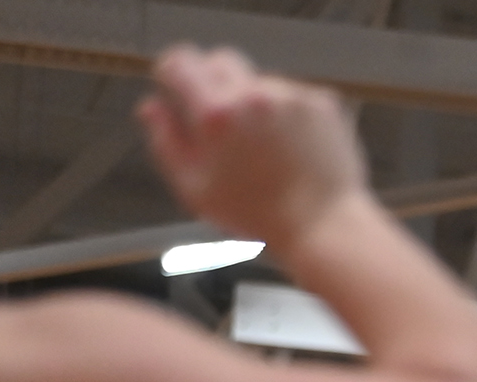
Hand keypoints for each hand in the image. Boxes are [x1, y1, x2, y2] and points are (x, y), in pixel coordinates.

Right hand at [139, 46, 368, 253]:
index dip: (175, 73)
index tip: (178, 87)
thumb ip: (166, 141)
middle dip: (214, 83)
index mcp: (215, 113)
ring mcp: (292, 97)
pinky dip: (290, 116)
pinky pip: (295, 97)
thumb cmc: (259, 215)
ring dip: (256, 105)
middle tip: (223, 121)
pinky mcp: (323, 103)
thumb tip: (152, 107)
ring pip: (260, 82)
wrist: (325, 226)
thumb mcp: (195, 188)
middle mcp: (253, 96)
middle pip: (220, 60)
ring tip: (267, 149)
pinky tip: (293, 148)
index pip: (180, 61)